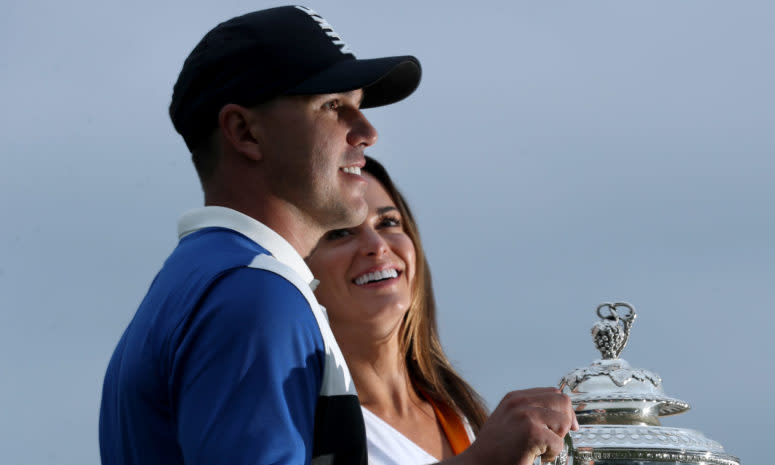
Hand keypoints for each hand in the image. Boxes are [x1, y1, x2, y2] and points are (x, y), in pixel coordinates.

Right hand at [455, 387, 577, 464]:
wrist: (478, 464)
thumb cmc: (495, 448)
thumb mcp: (508, 419)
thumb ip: (528, 411)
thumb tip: (561, 412)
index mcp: (515, 397)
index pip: (553, 392)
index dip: (564, 410)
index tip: (566, 427)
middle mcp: (520, 402)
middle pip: (563, 402)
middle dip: (565, 422)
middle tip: (553, 439)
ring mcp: (526, 415)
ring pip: (564, 422)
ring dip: (557, 439)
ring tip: (540, 448)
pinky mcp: (532, 433)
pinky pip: (559, 443)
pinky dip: (551, 455)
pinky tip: (535, 457)